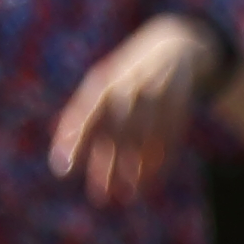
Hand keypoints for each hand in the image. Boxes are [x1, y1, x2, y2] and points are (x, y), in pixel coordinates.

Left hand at [45, 16, 230, 206]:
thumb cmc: (129, 72)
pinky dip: (159, 162)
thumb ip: (86, 108)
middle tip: (101, 195)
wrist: (176, 47)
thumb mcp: (104, 82)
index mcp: (105, 82)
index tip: (63, 168)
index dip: (74, 142)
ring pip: (143, 141)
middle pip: (115, 135)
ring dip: (135, 170)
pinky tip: (150, 180)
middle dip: (108, 166)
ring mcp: (157, 97)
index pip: (85, 115)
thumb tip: (63, 137)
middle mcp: (130, 89)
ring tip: (127, 194)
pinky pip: (168, 140)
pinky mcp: (180, 106)